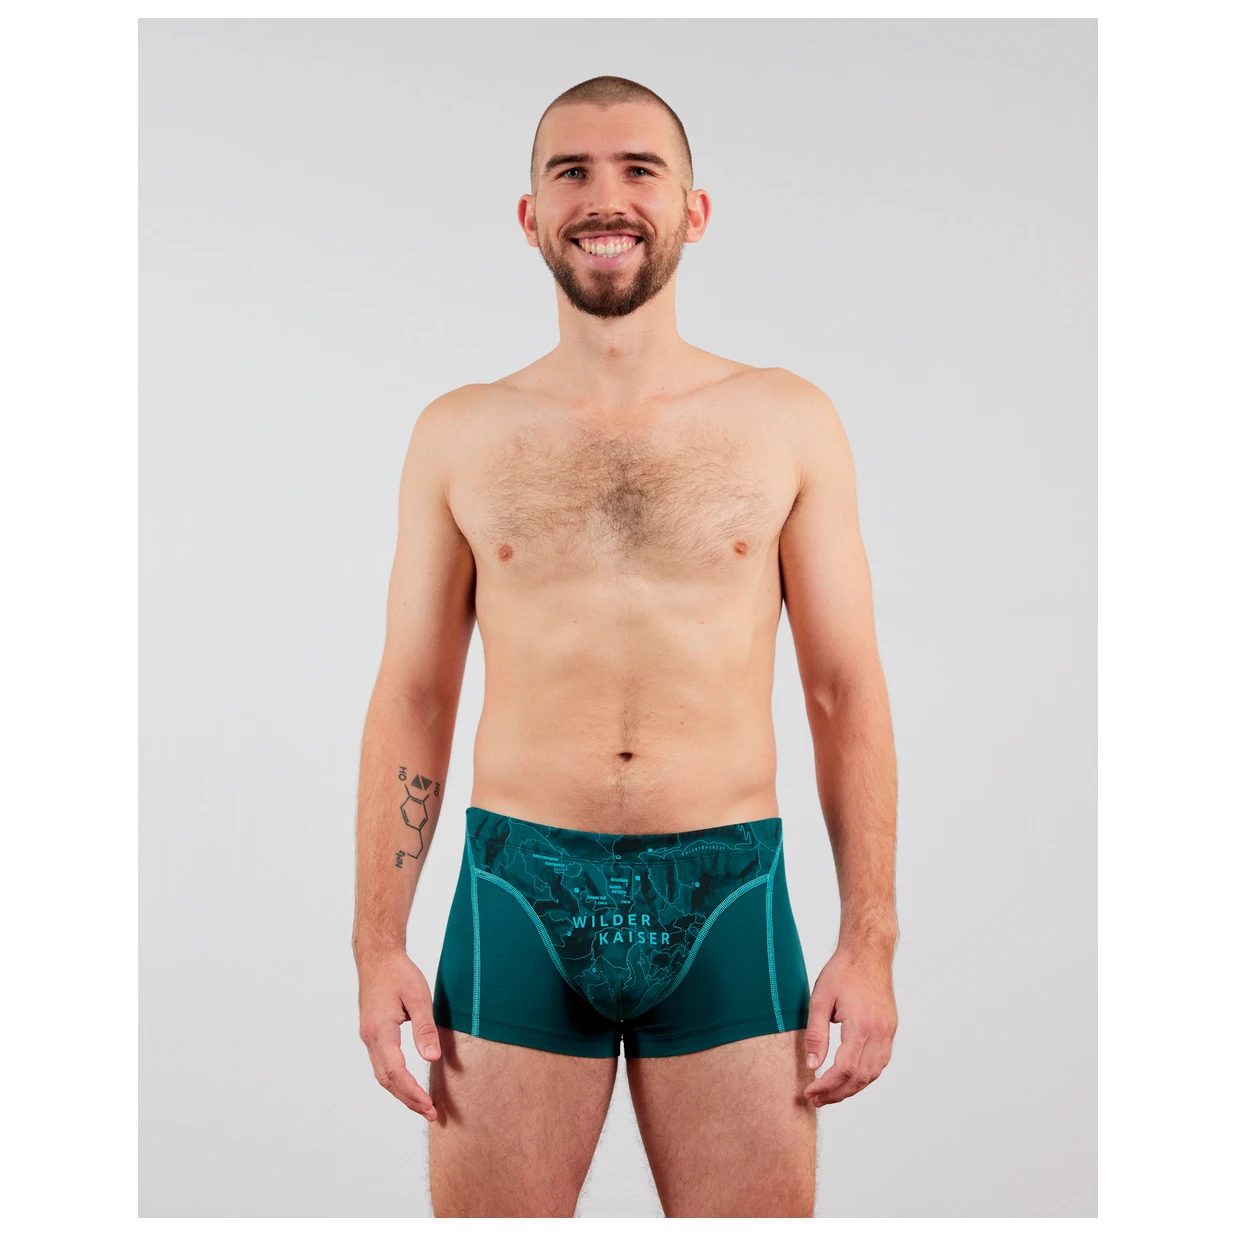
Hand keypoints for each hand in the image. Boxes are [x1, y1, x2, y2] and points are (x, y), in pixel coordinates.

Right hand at [357, 951, 440, 1120]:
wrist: (377, 957)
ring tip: (422, 1104)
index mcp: (380, 1031)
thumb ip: (425, 1028)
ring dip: (401, 1092)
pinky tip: (408, 1084)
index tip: (429, 1105)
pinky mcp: (372, 1034)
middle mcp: (370, 1038)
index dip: (412, 1092)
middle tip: (430, 1112)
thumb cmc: (398, 973)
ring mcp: (368, 1037)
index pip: (396, 1071)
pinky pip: (382, 1064)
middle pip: (387, 1079)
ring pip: (382, 1074)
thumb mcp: (418, 996)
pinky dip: (395, 1079)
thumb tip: (431, 1059)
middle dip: (408, 1099)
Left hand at [803, 947, 897, 1106]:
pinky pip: (880, 1062)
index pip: (845, 1069)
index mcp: (862, 1025)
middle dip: (837, 1093)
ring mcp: (888, 1032)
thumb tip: (812, 1065)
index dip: (826, 1086)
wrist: (868, 952)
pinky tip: (848, 1077)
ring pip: (873, 1074)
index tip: (809, 1092)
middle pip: (860, 1078)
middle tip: (816, 1099)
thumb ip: (816, 1034)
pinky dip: (864, 1075)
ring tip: (829, 1093)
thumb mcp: (820, 999)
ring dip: (851, 1088)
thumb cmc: (843, 971)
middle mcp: (879, 1033)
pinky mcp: (890, 1029)